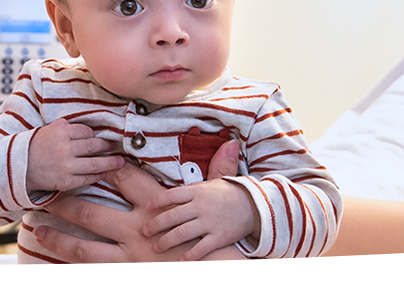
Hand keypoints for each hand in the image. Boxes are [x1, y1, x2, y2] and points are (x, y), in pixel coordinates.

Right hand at [26, 119, 123, 191]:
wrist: (19, 167)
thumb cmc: (33, 147)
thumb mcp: (47, 129)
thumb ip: (66, 127)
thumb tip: (86, 129)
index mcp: (61, 132)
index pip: (86, 131)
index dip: (93, 134)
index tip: (97, 137)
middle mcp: (65, 147)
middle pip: (94, 146)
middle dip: (108, 146)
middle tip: (116, 146)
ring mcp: (67, 165)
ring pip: (95, 163)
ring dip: (110, 162)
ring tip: (120, 161)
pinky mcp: (66, 181)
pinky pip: (87, 178)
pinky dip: (98, 175)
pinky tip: (104, 173)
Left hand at [35, 162, 252, 264]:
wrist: (225, 275)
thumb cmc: (223, 239)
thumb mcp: (222, 200)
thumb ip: (220, 171)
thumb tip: (232, 141)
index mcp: (158, 208)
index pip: (125, 181)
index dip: (103, 169)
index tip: (84, 160)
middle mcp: (139, 232)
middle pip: (94, 215)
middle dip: (67, 206)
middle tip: (45, 199)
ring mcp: (132, 258)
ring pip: (87, 250)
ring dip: (61, 241)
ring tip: (39, 233)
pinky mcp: (133, 278)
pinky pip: (100, 275)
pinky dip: (80, 273)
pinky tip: (60, 269)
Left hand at [148, 141, 253, 263]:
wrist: (258, 208)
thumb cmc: (233, 194)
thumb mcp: (221, 179)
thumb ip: (214, 166)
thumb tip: (229, 142)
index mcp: (198, 191)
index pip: (172, 194)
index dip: (158, 201)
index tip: (147, 207)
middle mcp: (201, 207)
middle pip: (173, 216)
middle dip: (156, 225)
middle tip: (144, 231)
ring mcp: (210, 223)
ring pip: (182, 233)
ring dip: (167, 241)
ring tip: (157, 247)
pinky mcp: (219, 237)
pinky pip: (201, 248)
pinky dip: (190, 255)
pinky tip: (180, 260)